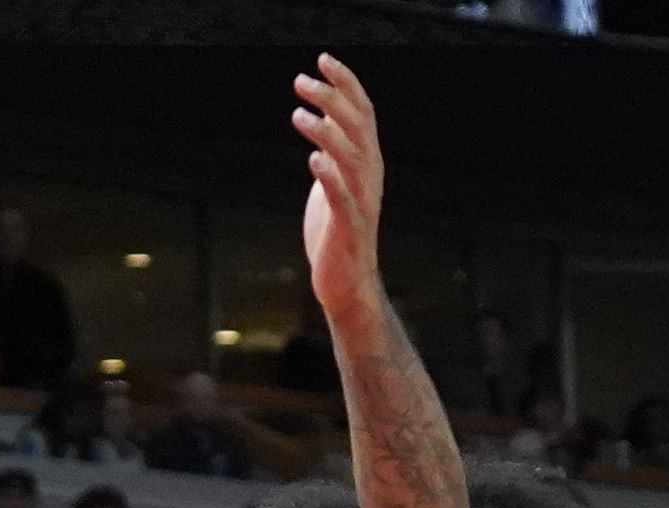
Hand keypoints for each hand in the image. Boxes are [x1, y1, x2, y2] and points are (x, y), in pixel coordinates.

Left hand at [290, 56, 390, 322]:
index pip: (364, 114)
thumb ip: (333, 151)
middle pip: (358, 129)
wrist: (348, 286)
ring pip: (352, 159)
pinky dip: (331, 178)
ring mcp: (361, 204)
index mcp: (368, 165)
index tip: (324, 59)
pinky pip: (344, 200)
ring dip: (327, 134)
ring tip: (298, 116)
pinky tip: (314, 160)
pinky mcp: (348, 230)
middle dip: (332, 100)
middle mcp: (370, 180)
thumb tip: (323, 117)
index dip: (347, 84)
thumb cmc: (337, 234)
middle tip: (301, 81)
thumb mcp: (335, 182)